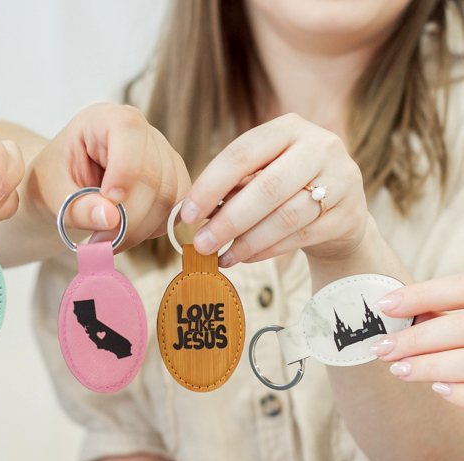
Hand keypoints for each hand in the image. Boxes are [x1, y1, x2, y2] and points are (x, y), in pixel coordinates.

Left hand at [28, 103, 190, 252]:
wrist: (65, 186)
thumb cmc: (56, 180)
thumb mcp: (53, 193)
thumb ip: (77, 206)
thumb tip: (111, 219)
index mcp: (104, 119)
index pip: (129, 130)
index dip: (125, 169)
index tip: (109, 201)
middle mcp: (142, 132)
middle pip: (154, 175)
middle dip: (129, 218)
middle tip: (101, 242)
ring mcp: (164, 155)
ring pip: (169, 197)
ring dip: (140, 229)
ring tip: (109, 241)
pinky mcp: (174, 180)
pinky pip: (175, 210)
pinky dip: (153, 229)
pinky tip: (127, 234)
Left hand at [180, 113, 366, 266]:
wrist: (340, 210)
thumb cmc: (287, 189)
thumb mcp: (261, 175)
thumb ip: (231, 188)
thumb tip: (189, 215)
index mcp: (288, 128)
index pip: (242, 153)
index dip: (210, 186)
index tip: (187, 215)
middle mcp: (319, 146)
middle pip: (267, 188)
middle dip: (228, 221)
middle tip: (202, 244)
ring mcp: (340, 179)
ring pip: (286, 217)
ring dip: (247, 241)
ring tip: (223, 256)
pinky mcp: (348, 214)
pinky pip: (301, 237)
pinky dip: (268, 250)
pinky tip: (246, 257)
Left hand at [370, 275, 463, 406]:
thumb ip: (456, 309)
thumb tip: (407, 315)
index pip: (459, 288)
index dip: (420, 295)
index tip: (383, 305)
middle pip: (459, 329)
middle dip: (415, 340)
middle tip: (381, 349)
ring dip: (428, 367)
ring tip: (399, 370)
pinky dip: (459, 392)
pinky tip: (438, 388)